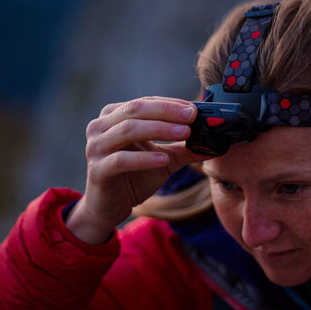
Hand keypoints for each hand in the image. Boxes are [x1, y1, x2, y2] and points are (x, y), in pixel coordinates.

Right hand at [66, 96, 207, 243]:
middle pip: (135, 110)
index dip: (170, 104)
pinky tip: (164, 159)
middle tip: (191, 117)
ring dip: (159, 130)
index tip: (193, 110)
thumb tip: (215, 142)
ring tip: (184, 134)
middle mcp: (100, 126)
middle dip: (166, 112)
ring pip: (128, 130)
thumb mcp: (164, 160)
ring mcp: (95, 147)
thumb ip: (184, 149)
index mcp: (113, 116)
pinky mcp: (97, 170)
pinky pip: (121, 160)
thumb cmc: (134, 177)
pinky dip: (144, 158)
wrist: (109, 207)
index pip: (144, 102)